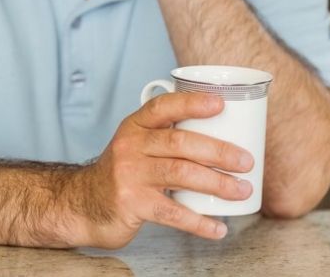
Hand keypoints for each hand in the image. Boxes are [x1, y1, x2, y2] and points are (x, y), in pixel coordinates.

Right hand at [72, 92, 253, 248]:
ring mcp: (129, 174)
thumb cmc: (123, 173)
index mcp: (134, 127)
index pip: (162, 107)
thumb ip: (166, 137)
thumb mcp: (135, 146)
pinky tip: (218, 227)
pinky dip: (199, 222)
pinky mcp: (132, 203)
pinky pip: (173, 213)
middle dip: (218, 151)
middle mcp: (130, 146)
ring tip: (242, 190)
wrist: (83, 203)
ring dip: (217, 183)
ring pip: (181, 174)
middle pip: (179, 142)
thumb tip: (221, 134)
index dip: (191, 103)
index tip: (220, 104)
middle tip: (246, 162)